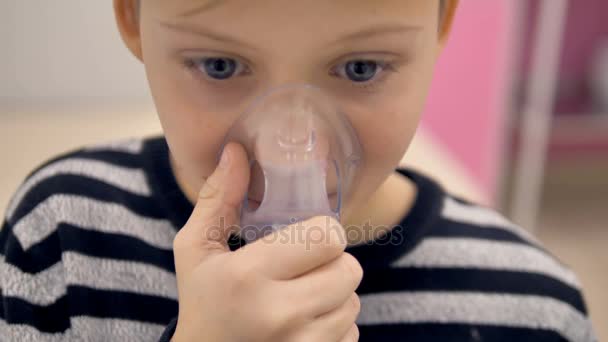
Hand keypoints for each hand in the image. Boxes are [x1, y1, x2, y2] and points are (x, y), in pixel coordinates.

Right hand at [171, 142, 361, 341]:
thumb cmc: (201, 302)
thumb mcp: (196, 250)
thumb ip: (217, 199)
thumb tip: (236, 150)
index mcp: (248, 275)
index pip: (328, 236)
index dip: (320, 232)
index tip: (303, 239)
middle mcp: (280, 313)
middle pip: (349, 268)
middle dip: (330, 263)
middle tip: (303, 269)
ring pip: (353, 300)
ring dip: (334, 294)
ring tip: (299, 298)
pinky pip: (352, 332)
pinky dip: (334, 325)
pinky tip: (303, 326)